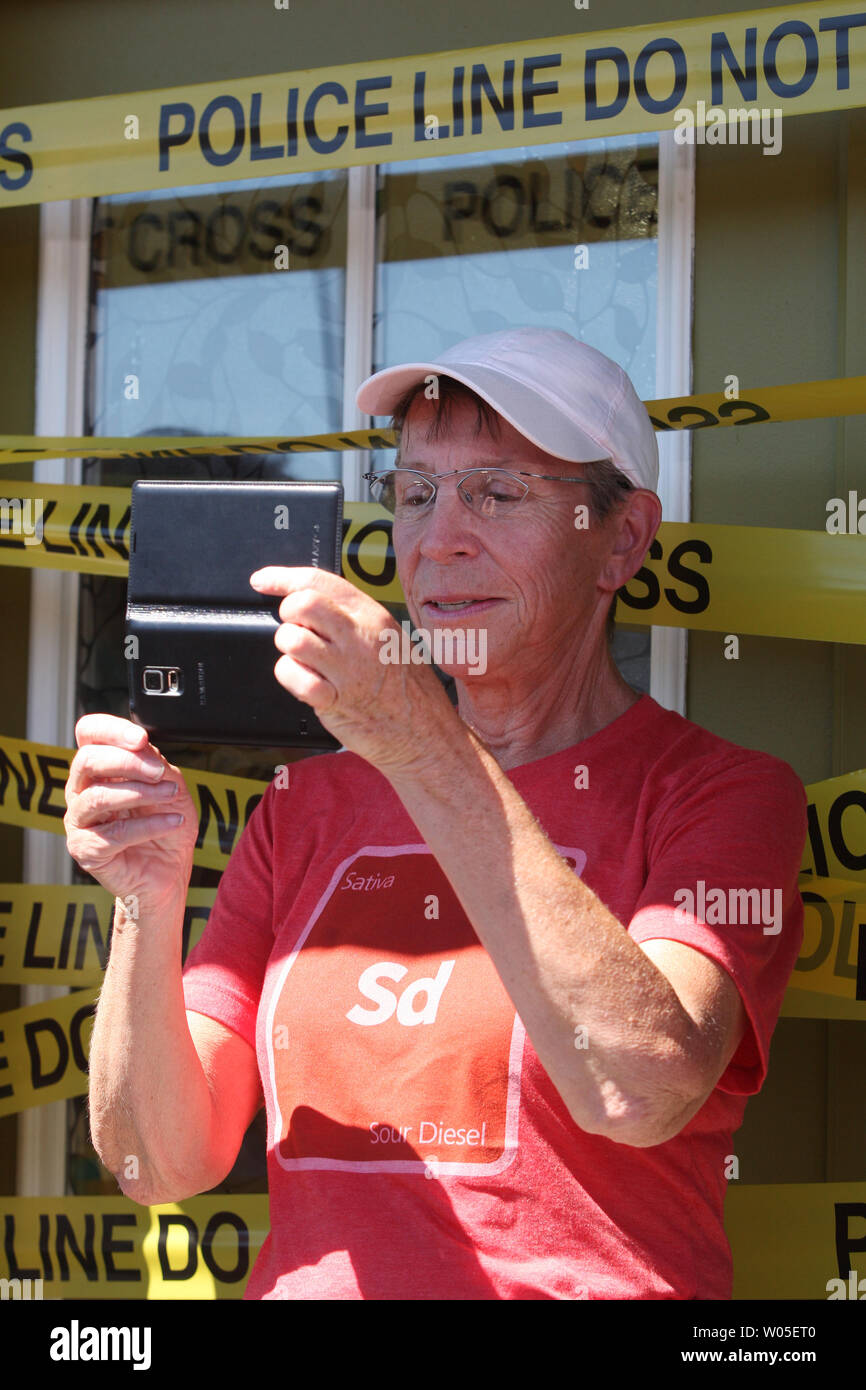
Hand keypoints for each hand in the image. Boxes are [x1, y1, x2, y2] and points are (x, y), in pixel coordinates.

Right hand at [64, 714, 197, 909]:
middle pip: (87, 761)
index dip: (111, 730)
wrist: (169, 872)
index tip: (141, 738)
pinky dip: (149, 825)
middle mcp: (82, 791)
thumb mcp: (169, 786)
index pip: (88, 734)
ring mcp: (80, 821)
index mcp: (99, 769)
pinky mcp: (86, 850)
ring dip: (141, 793)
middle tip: (159, 773)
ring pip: (98, 797)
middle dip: (128, 762)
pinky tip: (172, 823)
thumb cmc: (165, 827)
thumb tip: (142, 747)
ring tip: (171, 796)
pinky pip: (114, 834)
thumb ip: (154, 764)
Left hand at [249, 566, 457, 775]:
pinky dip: (292, 679)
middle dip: (287, 615)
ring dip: (289, 650)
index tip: (263, 581)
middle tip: (296, 629)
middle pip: (302, 604)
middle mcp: (359, 637)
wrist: (425, 734)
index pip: (318, 582)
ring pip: (292, 640)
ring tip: (306, 661)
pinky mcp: (335, 700)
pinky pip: (294, 678)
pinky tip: (308, 684)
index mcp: (373, 616)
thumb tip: (311, 602)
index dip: (281, 578)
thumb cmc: (409, 690)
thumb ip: (353, 619)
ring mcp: (347, 669)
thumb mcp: (391, 638)